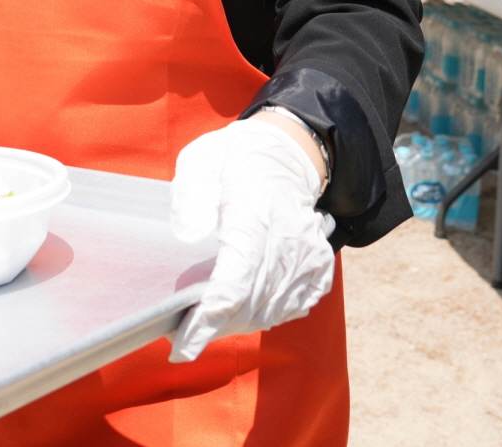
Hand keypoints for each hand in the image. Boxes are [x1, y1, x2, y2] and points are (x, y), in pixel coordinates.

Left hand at [168, 118, 334, 362]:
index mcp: (253, 216)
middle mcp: (286, 242)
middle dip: (213, 326)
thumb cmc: (234, 161)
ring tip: (209, 319)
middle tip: (183, 330)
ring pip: (269, 313)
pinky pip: (293, 307)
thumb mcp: (201, 163)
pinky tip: (246, 307)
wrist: (287, 154)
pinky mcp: (320, 266)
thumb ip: (190, 197)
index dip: (206, 322)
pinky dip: (266, 314)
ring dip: (237, 322)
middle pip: (248, 307)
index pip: (232, 285)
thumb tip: (187, 235)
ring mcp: (307, 257)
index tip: (181, 347)